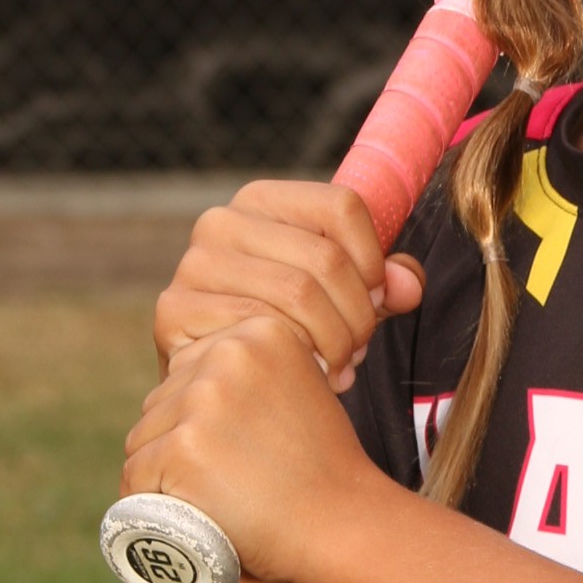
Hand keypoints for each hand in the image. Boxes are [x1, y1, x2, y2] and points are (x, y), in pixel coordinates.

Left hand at [123, 310, 383, 582]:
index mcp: (262, 332)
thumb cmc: (322, 470)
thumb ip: (250, 376)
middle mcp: (229, 354)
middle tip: (227, 482)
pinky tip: (186, 514)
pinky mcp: (182, 446)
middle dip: (181, 445)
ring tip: (212, 499)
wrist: (342, 524)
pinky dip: (149, 503)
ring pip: (145, 438)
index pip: (192, 371)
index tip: (239, 453)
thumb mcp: (298, 393)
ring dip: (164, 474)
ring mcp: (203, 399)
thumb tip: (191, 381)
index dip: (204, 420)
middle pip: (163, 402)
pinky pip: (136, 475)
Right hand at [154, 179, 425, 393]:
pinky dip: (297, 358)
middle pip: (325, 256)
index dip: (374, 259)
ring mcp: (193, 264)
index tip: (376, 300)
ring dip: (335, 341)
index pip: (342, 205)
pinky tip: (308, 376)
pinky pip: (260, 328)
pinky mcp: (174, 310)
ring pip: (299, 293)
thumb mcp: (342, 297)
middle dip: (358, 314)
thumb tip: (408, 286)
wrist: (218, 383)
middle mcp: (221, 221)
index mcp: (261, 200)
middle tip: (361, 349)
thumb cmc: (287, 330)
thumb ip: (381, 283)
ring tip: (342, 366)